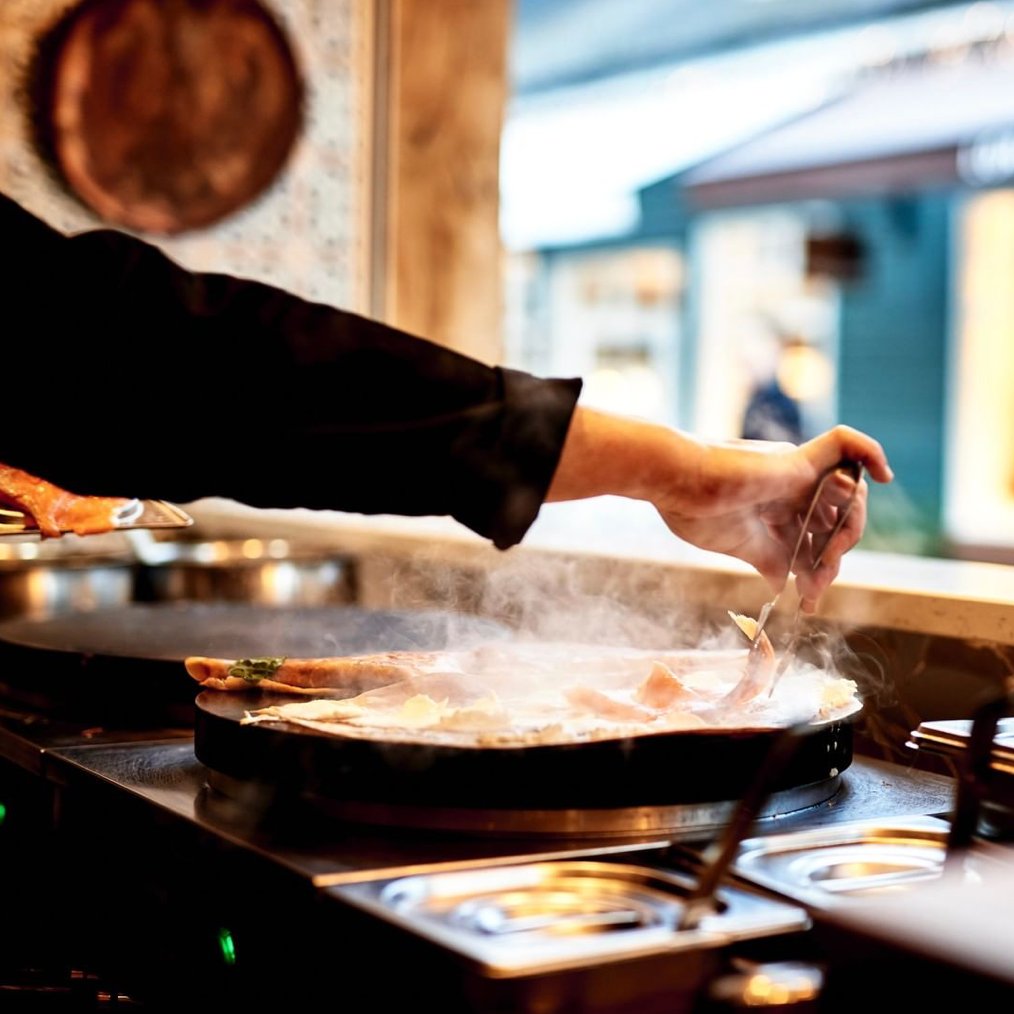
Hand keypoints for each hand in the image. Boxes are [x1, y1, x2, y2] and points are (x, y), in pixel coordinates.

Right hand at [548, 410, 893, 611]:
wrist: (675, 483)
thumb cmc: (694, 510)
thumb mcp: (741, 545)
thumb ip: (768, 559)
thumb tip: (784, 586)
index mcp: (773, 507)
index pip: (812, 538)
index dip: (818, 570)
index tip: (808, 599)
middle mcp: (790, 488)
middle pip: (834, 522)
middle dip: (832, 559)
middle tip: (817, 586)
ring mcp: (796, 473)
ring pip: (848, 496)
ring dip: (847, 532)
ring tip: (828, 560)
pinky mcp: (800, 458)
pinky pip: (847, 443)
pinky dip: (872, 451)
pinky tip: (885, 473)